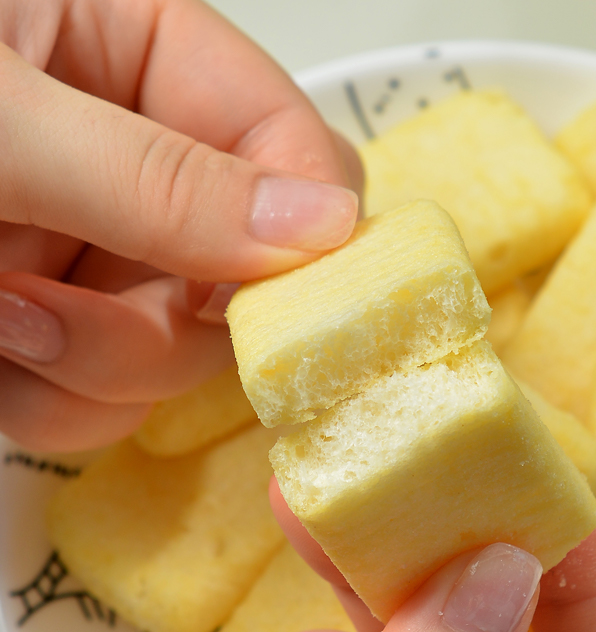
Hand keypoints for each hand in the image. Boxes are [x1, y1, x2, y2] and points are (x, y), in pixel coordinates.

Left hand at [0, 0, 359, 450]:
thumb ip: (157, 177)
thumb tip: (330, 229)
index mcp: (142, 58)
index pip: (291, 145)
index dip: (303, 230)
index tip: (279, 296)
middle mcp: (141, 165)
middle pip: (248, 275)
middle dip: (170, 323)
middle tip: (59, 313)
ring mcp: (105, 253)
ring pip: (183, 355)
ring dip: (102, 369)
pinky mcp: (68, 325)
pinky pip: (114, 400)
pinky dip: (58, 402)